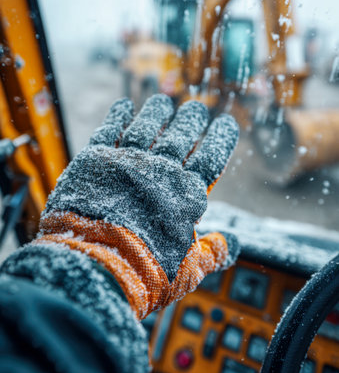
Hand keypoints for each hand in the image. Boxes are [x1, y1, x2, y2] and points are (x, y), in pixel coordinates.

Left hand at [38, 94, 238, 318]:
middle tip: (197, 106)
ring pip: (146, 128)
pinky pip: (109, 131)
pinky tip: (124, 105)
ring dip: (156, 113)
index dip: (220, 140)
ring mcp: (126, 163)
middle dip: (190, 121)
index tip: (228, 123)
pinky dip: (116, 117)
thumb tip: (234, 244)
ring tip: (163, 100)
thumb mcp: (189, 269)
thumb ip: (213, 252)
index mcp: (184, 196)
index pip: (210, 159)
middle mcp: (158, 172)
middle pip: (179, 138)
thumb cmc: (147, 272)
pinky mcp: (95, 161)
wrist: (97, 265)